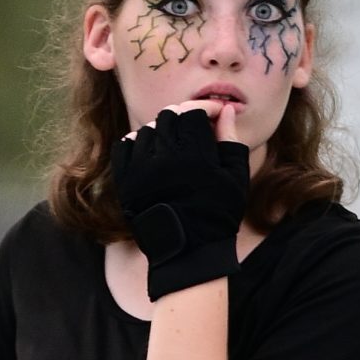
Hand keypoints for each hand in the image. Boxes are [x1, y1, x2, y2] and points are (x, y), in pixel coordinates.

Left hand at [110, 103, 248, 300]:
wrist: (189, 250)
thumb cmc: (219, 213)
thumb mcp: (235, 177)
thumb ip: (230, 140)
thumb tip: (225, 110)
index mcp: (195, 155)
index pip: (192, 112)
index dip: (204, 109)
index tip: (212, 114)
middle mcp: (165, 158)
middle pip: (168, 116)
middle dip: (183, 117)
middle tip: (193, 130)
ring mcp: (141, 169)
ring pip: (146, 130)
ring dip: (161, 131)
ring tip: (173, 145)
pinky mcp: (126, 181)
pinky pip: (124, 147)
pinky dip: (135, 142)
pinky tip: (149, 151)